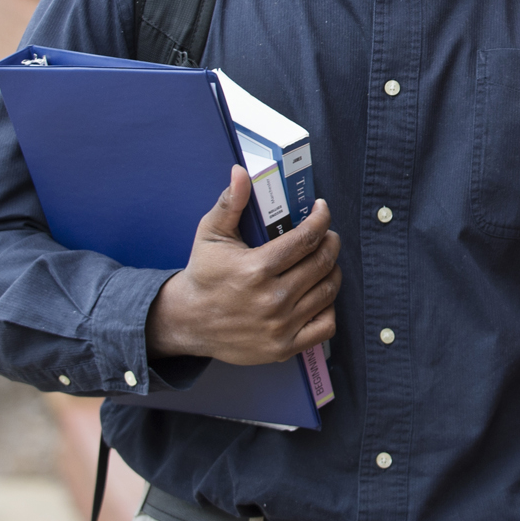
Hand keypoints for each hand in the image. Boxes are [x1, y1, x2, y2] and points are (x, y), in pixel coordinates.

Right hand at [147, 165, 340, 364]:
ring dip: (332, 270)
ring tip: (323, 260)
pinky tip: (318, 293)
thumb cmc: (203, 274)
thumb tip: (241, 172)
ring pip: (328, 291)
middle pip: (322, 263)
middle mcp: (271, 300)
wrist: (187, 321)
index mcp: (255, 269)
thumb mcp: (211, 234)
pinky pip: (326, 325)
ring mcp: (280, 326)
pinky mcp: (284, 348)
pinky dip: (329, 307)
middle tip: (326, 235)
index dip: (321, 219)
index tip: (321, 209)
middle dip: (330, 242)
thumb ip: (230, 202)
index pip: (306, 239)